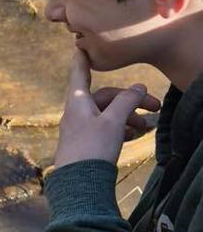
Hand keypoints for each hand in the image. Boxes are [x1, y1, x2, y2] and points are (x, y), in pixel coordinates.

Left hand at [53, 50, 159, 167]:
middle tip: (155, 107)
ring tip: (144, 129)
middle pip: (105, 98)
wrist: (79, 183)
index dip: (82, 60)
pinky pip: (104, 130)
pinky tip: (132, 137)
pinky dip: (120, 130)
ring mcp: (80, 129)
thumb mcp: (113, 121)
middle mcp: (76, 113)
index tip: (80, 47)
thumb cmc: (92, 148)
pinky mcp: (85, 145)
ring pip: (107, 115)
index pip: (80, 74)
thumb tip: (138, 87)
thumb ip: (127, 101)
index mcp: (77, 102)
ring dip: (127, 118)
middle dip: (130, 101)